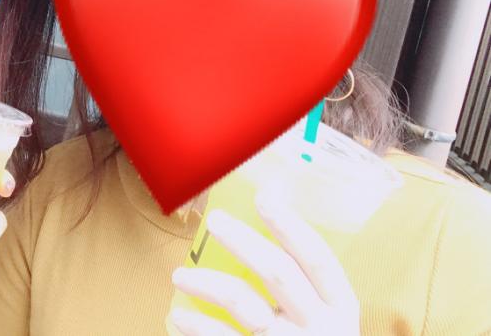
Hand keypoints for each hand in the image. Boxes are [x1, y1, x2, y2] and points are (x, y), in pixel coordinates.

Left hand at [169, 193, 359, 334]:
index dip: (292, 226)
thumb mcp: (323, 320)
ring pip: (246, 305)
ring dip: (208, 282)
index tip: (264, 197)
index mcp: (341, 308)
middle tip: (215, 222)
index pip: (319, 259)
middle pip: (279, 273)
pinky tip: (180, 318)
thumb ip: (302, 288)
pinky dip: (199, 327)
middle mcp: (322, 328)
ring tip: (179, 277)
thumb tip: (256, 234)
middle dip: (244, 242)